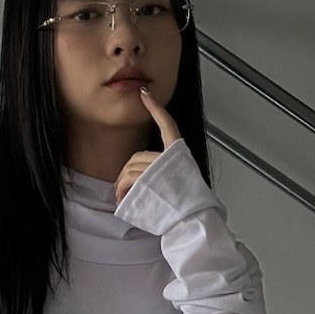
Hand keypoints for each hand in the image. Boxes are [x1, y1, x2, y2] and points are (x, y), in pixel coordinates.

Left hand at [113, 84, 181, 204]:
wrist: (193, 221)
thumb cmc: (188, 207)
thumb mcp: (181, 181)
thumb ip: (164, 172)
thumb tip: (141, 175)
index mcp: (180, 154)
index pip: (168, 124)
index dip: (156, 108)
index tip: (146, 93)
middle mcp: (170, 157)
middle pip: (137, 158)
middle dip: (126, 175)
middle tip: (123, 192)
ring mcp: (160, 168)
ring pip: (130, 169)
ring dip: (122, 185)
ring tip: (123, 200)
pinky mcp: (150, 179)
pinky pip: (128, 178)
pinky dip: (121, 190)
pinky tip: (122, 200)